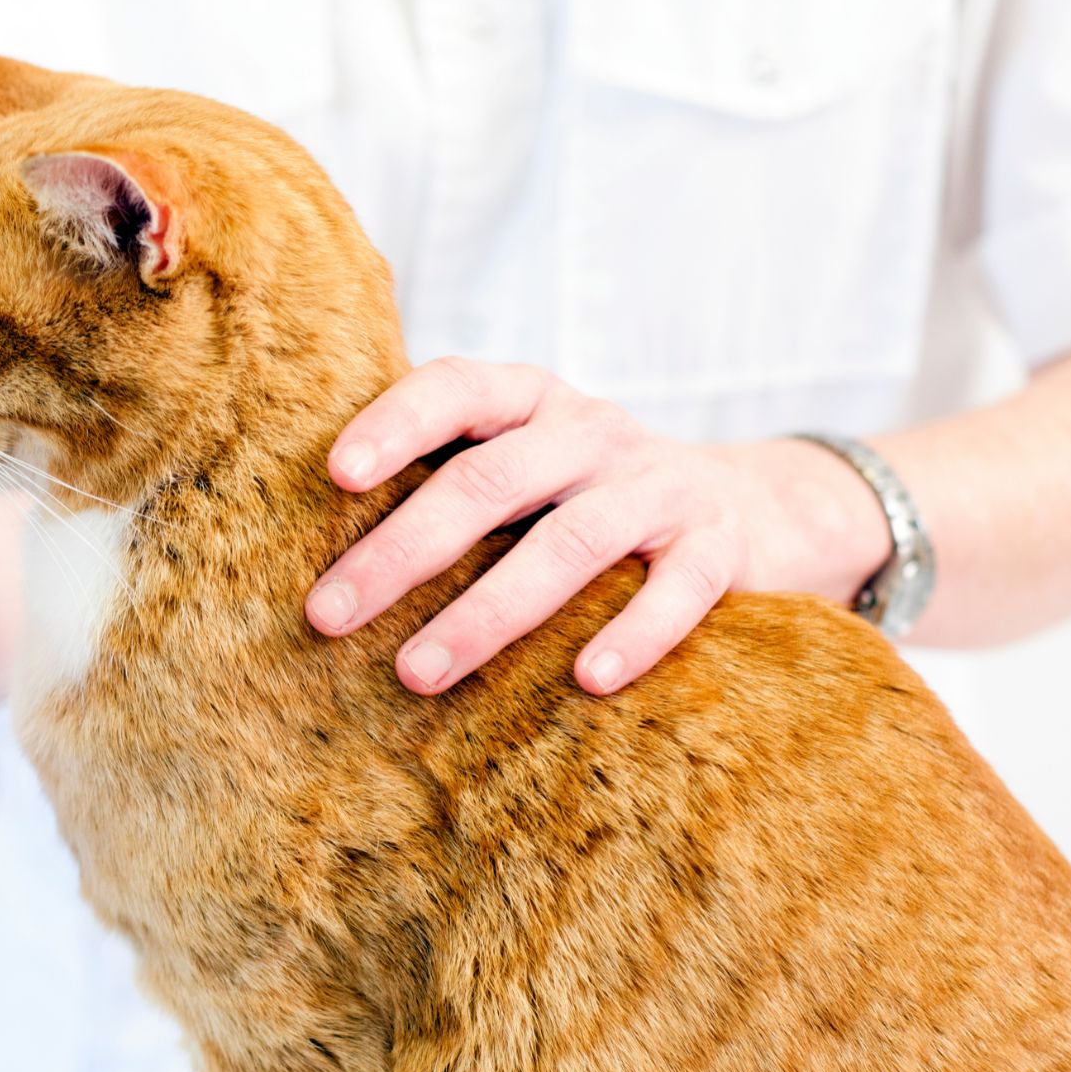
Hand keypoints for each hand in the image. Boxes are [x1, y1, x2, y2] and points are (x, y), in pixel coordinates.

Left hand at [304, 359, 887, 694]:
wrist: (759, 507)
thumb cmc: (594, 495)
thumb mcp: (530, 463)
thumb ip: (452, 477)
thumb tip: (311, 539)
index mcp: (533, 402)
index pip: (456, 389)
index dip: (396, 423)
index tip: (335, 475)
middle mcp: (593, 432)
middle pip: (489, 482)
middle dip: (401, 552)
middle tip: (327, 614)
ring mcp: (660, 487)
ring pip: (568, 544)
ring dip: (486, 613)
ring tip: (417, 671)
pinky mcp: (719, 548)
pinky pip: (676, 592)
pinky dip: (632, 636)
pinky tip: (584, 682)